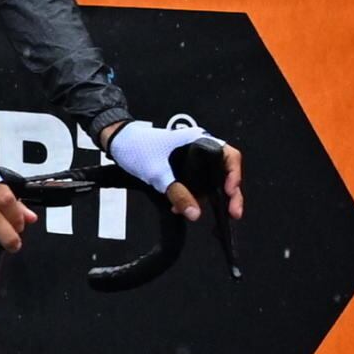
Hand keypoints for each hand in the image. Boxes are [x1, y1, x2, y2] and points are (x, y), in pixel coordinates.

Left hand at [106, 118, 243, 222]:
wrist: (119, 142)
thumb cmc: (137, 147)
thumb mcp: (158, 174)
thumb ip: (177, 194)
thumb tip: (196, 213)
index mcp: (199, 140)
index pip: (229, 156)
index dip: (235, 176)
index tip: (230, 193)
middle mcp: (200, 147)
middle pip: (224, 171)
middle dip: (226, 193)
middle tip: (231, 212)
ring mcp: (192, 157)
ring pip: (209, 179)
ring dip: (203, 196)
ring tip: (192, 210)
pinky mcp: (183, 166)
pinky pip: (195, 182)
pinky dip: (192, 194)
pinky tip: (182, 205)